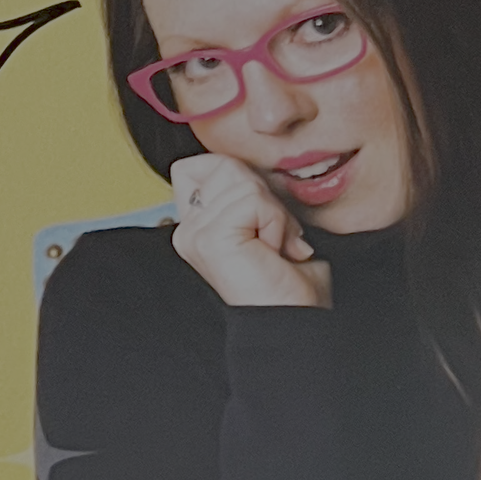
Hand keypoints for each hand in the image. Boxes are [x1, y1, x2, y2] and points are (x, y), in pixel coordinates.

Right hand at [168, 155, 332, 307]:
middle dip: (263, 196)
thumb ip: (243, 190)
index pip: (199, 164)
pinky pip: (254, 201)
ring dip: (275, 214)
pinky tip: (273, 252)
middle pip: (224, 165)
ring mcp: (195, 234)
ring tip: (274, 247)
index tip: (259, 221)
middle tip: (273, 238)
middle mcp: (187, 229)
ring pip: (244, 182)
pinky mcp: (210, 238)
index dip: (238, 178)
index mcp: (195, 225)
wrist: (292, 319)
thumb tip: (240, 160)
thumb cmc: (287, 279)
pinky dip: (276, 223)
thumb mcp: (263, 219)